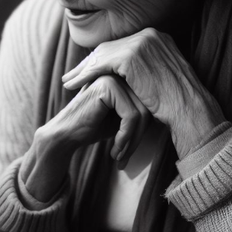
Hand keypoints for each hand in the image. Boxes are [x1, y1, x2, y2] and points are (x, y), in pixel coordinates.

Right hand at [21, 74, 149, 200]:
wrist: (64, 134)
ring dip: (133, 140)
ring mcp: (112, 78)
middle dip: (139, 137)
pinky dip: (126, 137)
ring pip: (142, 113)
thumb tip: (168, 117)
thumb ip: (138, 112)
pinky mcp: (107, 88)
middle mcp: (118, 74)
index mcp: (122, 77)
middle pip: (148, 107)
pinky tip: (114, 149)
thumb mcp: (120, 118)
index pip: (148, 103)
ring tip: (120, 155)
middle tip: (125, 157)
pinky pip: (131, 116)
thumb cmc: (91, 128)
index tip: (130, 151)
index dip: (143, 130)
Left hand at [61, 28, 225, 156]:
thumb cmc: (175, 102)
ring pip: (102, 55)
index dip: (101, 60)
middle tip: (71, 76)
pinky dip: (85, 75)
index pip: (120, 46)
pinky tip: (74, 84)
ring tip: (68, 83)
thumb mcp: (160, 77)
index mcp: (157, 38)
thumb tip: (122, 71)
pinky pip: (101, 65)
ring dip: (82, 70)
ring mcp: (142, 42)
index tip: (86, 72)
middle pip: (109, 48)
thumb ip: (143, 67)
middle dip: (88, 63)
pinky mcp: (132, 55)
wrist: (188, 110)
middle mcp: (151, 34)